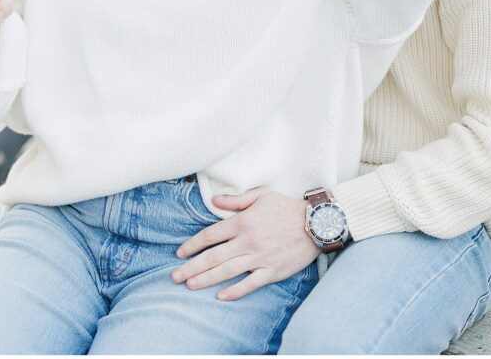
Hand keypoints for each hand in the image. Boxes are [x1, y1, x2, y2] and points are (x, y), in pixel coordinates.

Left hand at [172, 187, 318, 300]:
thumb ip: (235, 200)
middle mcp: (247, 241)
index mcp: (242, 222)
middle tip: (175, 276)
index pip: (211, 235)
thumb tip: (213, 200)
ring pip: (227, 271)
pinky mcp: (272, 271)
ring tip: (189, 285)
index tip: (180, 253)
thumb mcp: (260, 195)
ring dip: (206, 279)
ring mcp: (259, 258)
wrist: (315, 223)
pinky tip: (220, 296)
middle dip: (192, 267)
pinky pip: (250, 284)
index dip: (192, 245)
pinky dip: (235, 291)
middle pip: (213, 256)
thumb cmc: (286, 207)